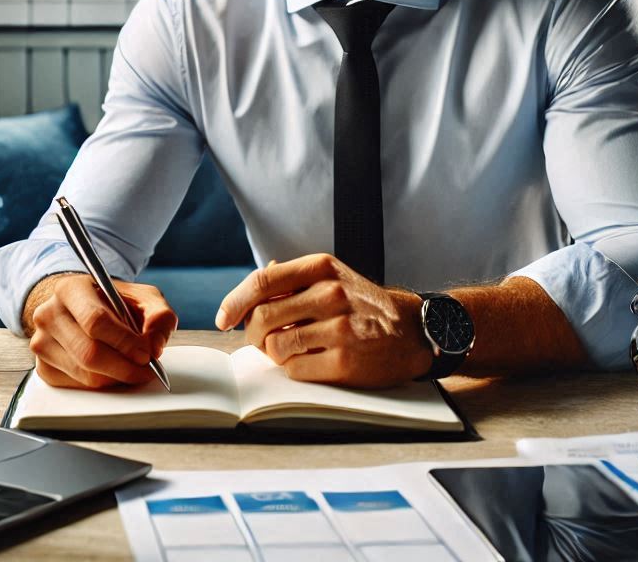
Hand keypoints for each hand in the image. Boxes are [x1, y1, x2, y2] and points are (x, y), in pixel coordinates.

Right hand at [25, 273, 176, 388]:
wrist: (80, 307)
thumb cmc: (112, 302)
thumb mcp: (142, 297)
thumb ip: (159, 316)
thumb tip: (155, 347)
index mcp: (70, 288)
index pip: (95, 320)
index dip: (124, 342)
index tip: (146, 354)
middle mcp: (49, 314)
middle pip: (88, 352)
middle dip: (124, 367)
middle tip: (146, 369)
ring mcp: (42, 342)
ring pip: (85, 374)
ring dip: (117, 377)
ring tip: (134, 368)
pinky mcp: (43, 367)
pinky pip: (78, 386)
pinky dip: (103, 383)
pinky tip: (112, 370)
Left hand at [216, 254, 432, 387]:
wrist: (413, 330)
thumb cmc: (363, 304)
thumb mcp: (333, 277)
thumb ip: (292, 280)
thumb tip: (251, 288)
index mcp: (321, 268)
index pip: (262, 282)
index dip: (235, 301)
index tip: (224, 317)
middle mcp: (330, 294)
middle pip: (262, 317)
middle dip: (252, 332)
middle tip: (258, 339)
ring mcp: (339, 329)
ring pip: (276, 346)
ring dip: (272, 353)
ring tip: (287, 350)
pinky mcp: (345, 362)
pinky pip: (295, 369)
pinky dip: (292, 368)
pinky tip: (307, 361)